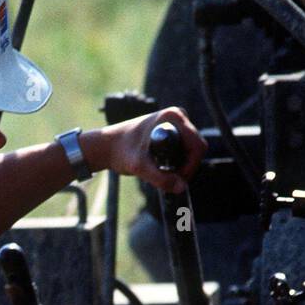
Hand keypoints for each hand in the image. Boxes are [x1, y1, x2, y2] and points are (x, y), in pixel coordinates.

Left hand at [85, 105, 205, 194]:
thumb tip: (181, 187)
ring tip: (161, 172)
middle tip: (168, 179)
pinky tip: (162, 167)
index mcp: (173, 117)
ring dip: (182, 166)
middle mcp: (178, 116)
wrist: (108, 146)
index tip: (176, 178)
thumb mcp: (139, 167)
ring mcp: (176, 123)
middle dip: (186, 167)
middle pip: (197, 148)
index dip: (190, 166)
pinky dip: (178, 162)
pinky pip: (185, 150)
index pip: (197, 146)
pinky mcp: (173, 130)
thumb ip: (160, 178)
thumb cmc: (121, 151)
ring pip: (192, 150)